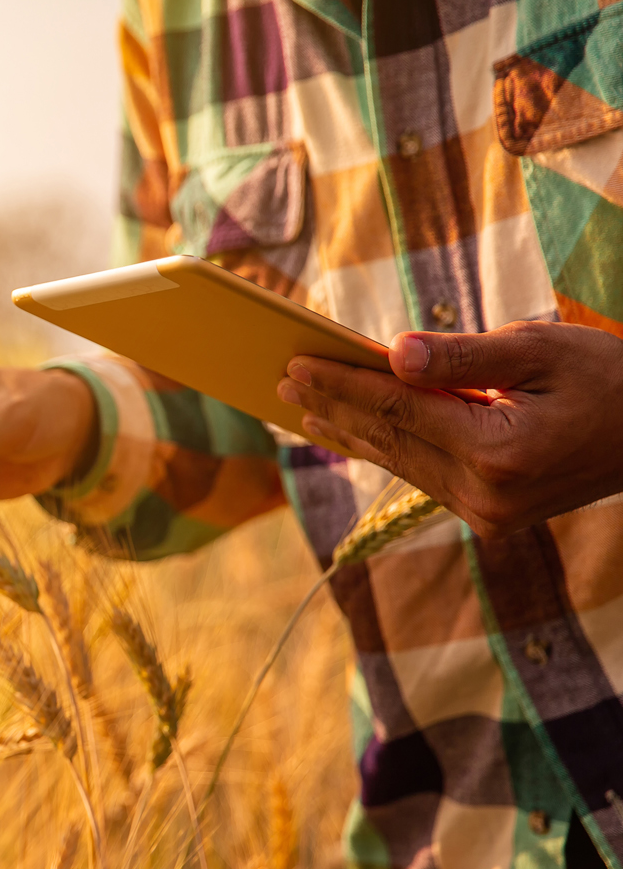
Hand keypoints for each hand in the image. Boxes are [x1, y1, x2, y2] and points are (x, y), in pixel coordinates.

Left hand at [275, 321, 622, 537]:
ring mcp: (488, 515)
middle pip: (390, 441)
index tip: (295, 362)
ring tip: (302, 406)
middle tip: (280, 381)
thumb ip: (461, 357)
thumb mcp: (542, 350)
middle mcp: (487, 495)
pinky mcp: (492, 518)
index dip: (342, 383)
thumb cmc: (613, 379)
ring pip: (401, 463)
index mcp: (499, 453)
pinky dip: (387, 449)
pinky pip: (422, 476)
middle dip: (334, 407)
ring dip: (351, 432)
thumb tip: (392, 354)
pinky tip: (354, 433)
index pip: (398, 410)